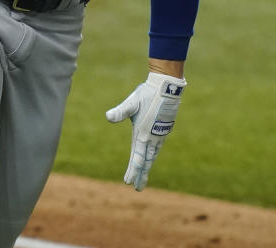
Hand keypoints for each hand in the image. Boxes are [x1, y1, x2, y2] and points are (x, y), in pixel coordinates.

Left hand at [105, 72, 185, 190]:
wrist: (166, 87)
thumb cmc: (146, 94)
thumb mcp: (131, 102)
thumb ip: (120, 111)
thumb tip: (108, 117)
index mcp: (142, 134)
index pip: (137, 158)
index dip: (133, 170)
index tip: (128, 182)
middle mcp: (152, 137)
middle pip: (146, 161)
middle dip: (141, 175)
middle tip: (138, 188)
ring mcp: (160, 134)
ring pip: (153, 155)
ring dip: (148, 167)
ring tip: (144, 177)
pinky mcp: (164, 129)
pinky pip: (158, 148)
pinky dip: (154, 156)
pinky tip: (152, 157)